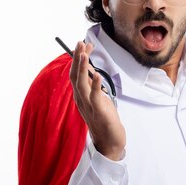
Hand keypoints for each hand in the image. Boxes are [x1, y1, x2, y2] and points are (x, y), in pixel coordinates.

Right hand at [70, 41, 125, 160]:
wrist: (109, 142)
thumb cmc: (104, 119)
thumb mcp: (98, 98)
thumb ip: (93, 86)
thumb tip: (91, 70)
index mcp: (80, 96)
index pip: (76, 73)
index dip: (78, 58)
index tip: (84, 44)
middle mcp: (80, 99)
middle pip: (75, 76)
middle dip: (77, 58)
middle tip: (80, 43)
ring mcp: (88, 106)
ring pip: (81, 84)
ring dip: (83, 68)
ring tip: (85, 54)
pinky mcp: (98, 112)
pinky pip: (95, 97)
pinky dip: (95, 84)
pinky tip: (96, 74)